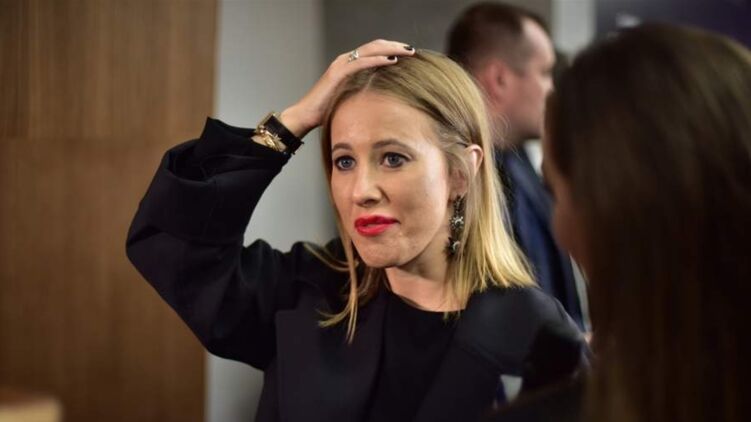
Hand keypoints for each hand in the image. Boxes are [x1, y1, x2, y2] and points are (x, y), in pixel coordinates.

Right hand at [279, 39, 414, 138]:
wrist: (306, 116)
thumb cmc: (328, 111)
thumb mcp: (351, 98)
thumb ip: (364, 92)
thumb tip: (383, 99)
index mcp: (349, 64)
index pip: (374, 50)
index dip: (391, 48)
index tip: (408, 54)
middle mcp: (345, 60)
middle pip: (375, 45)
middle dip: (395, 45)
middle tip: (413, 49)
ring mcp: (341, 65)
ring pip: (370, 50)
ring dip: (391, 49)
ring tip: (407, 51)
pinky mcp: (338, 73)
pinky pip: (361, 62)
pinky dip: (378, 59)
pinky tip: (391, 60)